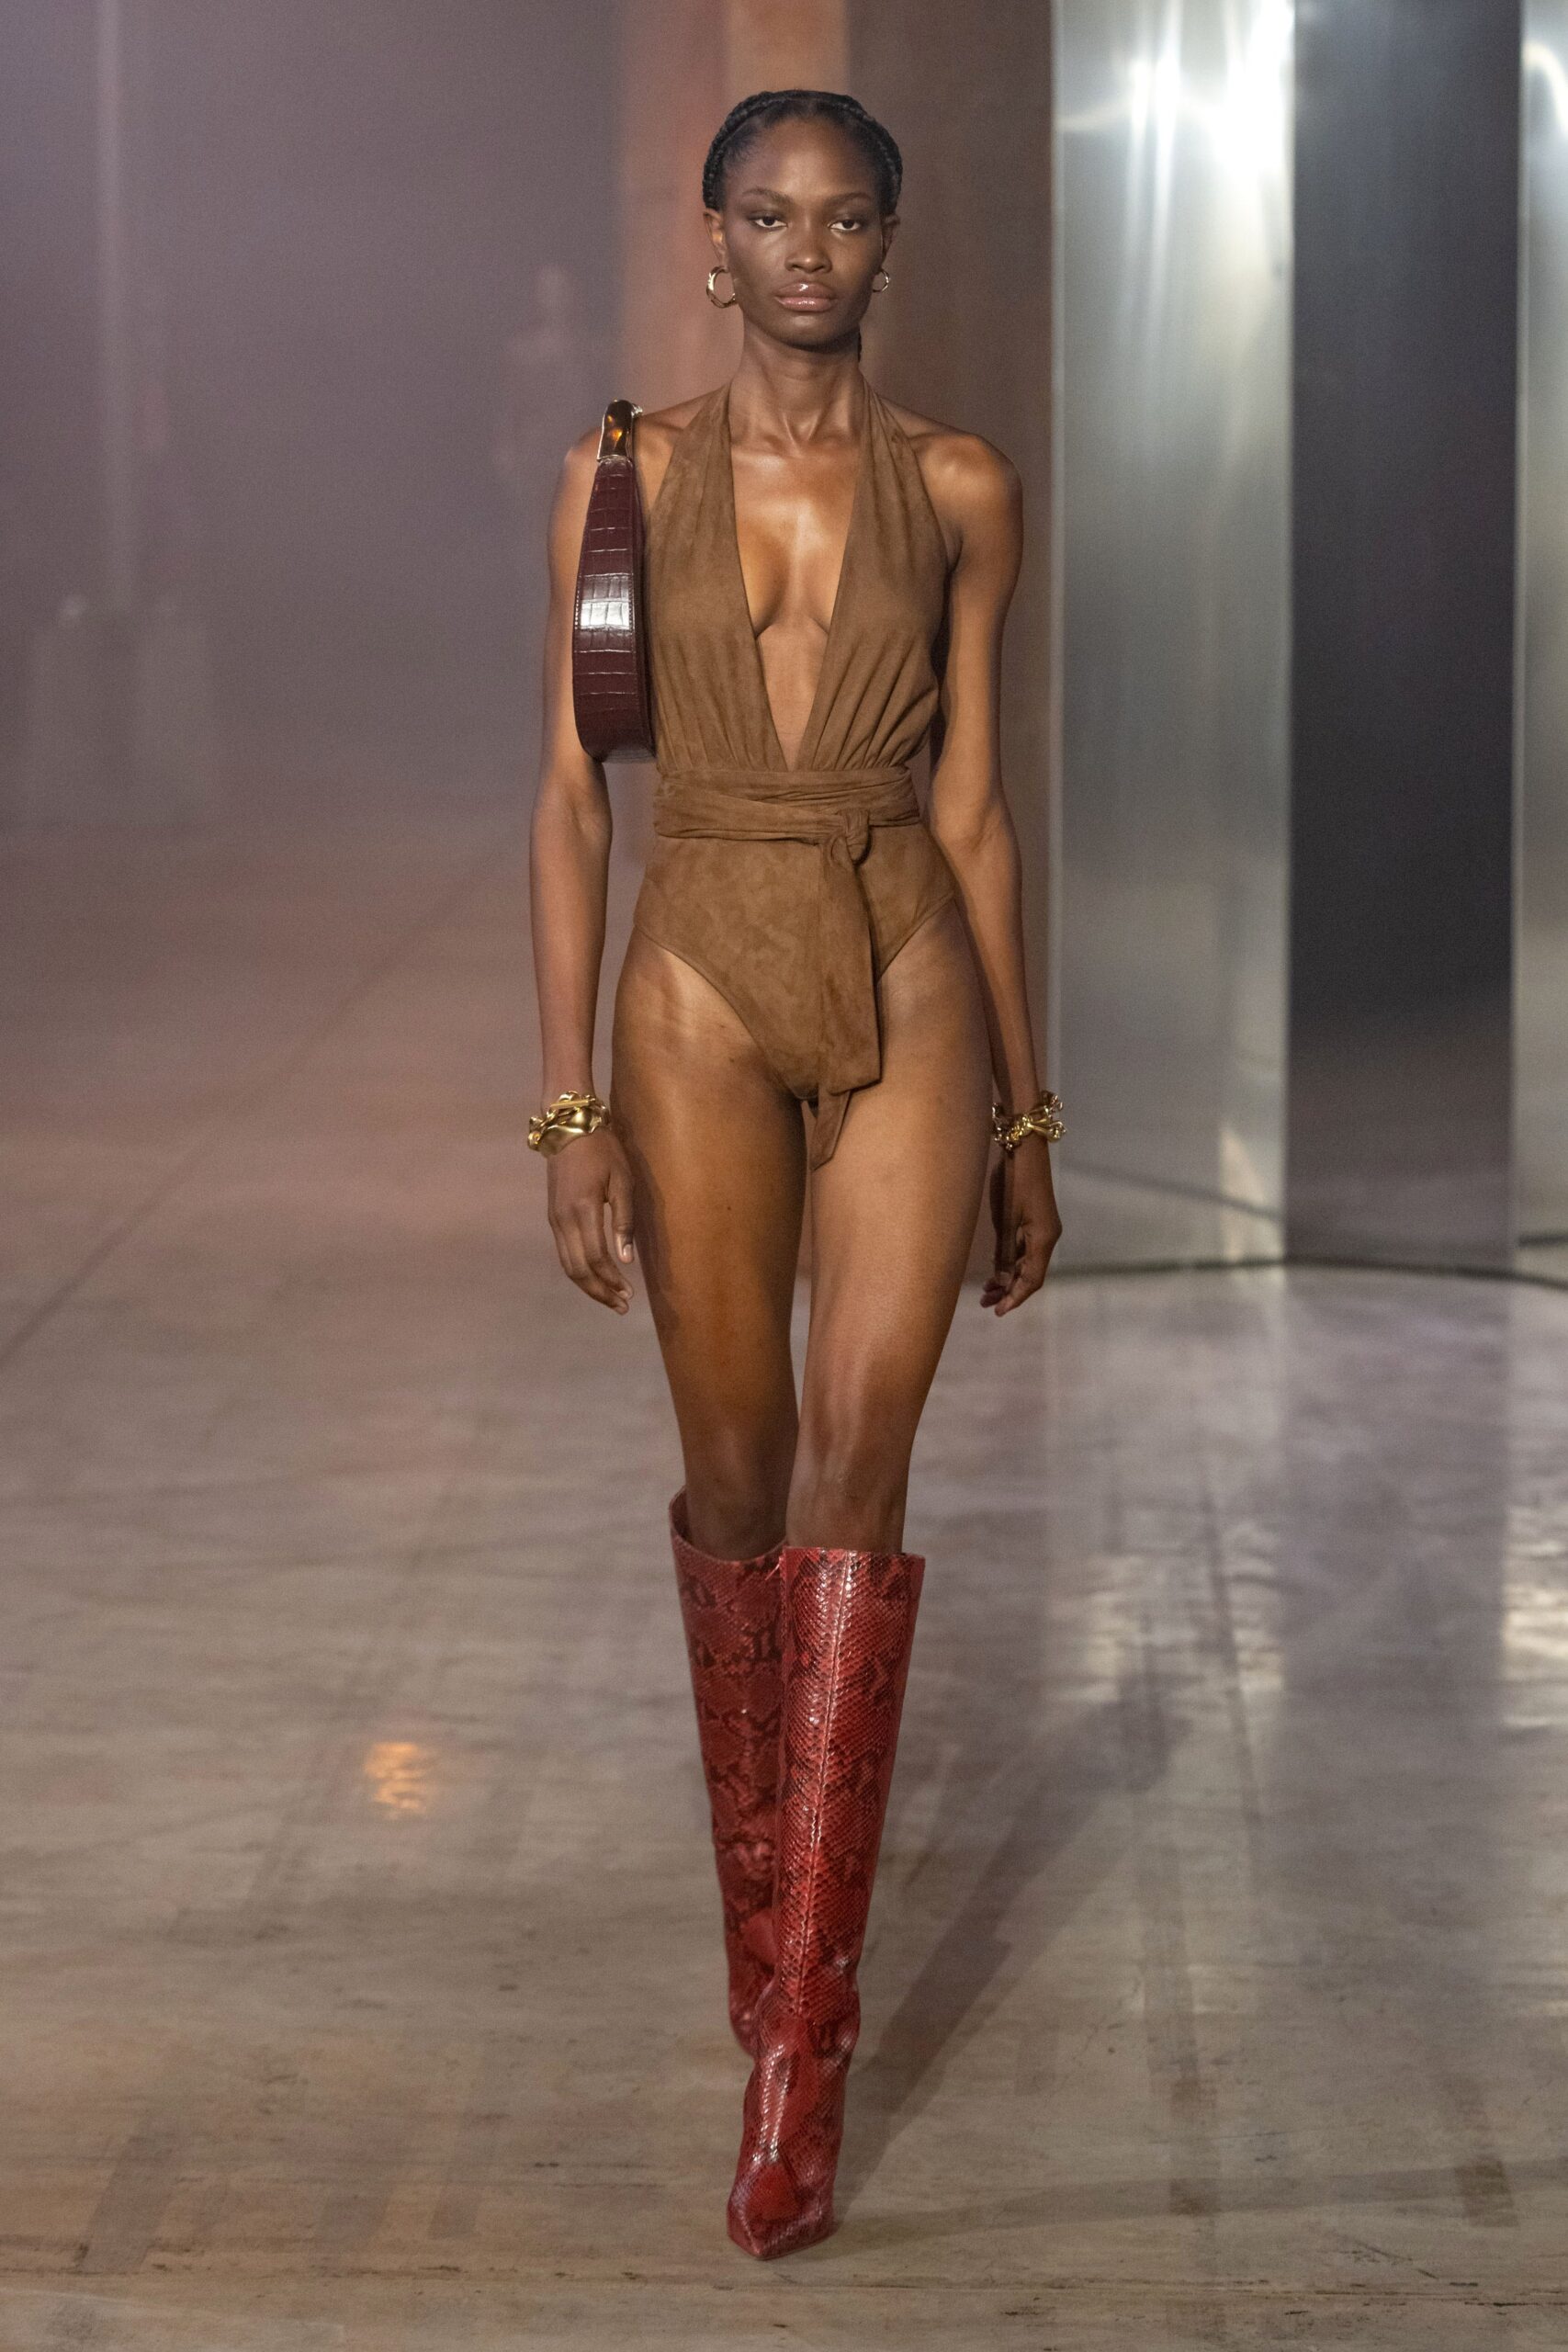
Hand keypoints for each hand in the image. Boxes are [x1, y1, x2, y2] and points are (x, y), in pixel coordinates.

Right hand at [544, 1127, 636, 1312]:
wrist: (568, 1128)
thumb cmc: (603, 1150)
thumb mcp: (622, 1181)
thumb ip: (624, 1221)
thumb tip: (626, 1259)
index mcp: (583, 1210)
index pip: (596, 1258)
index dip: (612, 1281)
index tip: (630, 1295)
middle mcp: (563, 1220)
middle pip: (578, 1269)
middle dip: (599, 1291)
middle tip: (621, 1306)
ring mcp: (554, 1220)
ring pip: (567, 1265)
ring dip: (588, 1286)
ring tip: (610, 1299)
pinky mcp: (553, 1218)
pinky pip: (564, 1253)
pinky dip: (579, 1271)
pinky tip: (595, 1277)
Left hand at [980, 1136, 1061, 1313]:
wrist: (1023, 1148)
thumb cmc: (1013, 1181)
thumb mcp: (1006, 1220)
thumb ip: (1005, 1251)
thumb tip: (1003, 1281)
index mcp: (1044, 1239)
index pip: (1033, 1280)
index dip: (1015, 1297)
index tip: (998, 1311)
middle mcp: (1047, 1237)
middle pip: (1030, 1274)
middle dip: (1009, 1291)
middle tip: (985, 1303)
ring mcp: (1042, 1228)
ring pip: (1026, 1262)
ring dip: (1007, 1277)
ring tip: (986, 1291)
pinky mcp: (1033, 1219)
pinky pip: (1023, 1249)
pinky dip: (1009, 1261)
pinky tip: (994, 1269)